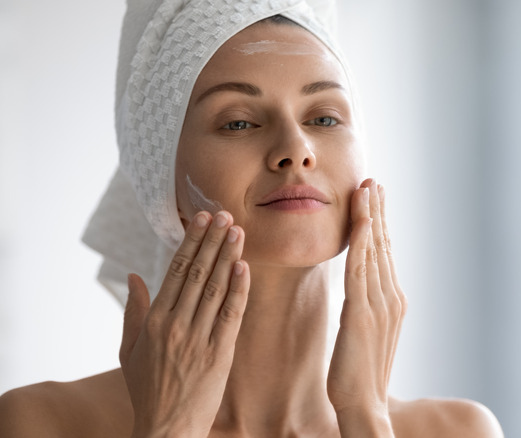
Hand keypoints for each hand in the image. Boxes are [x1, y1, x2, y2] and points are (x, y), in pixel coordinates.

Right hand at [119, 211, 248, 437]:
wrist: (166, 429)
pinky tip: (244, 266)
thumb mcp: (128, 351)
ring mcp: (198, 338)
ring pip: (216, 288)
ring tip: (237, 231)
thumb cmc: (147, 390)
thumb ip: (133, 311)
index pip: (175, 271)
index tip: (202, 219)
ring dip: (228, 256)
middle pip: (198, 273)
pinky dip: (238, 289)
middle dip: (212, 240)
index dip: (191, 242)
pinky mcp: (220, 353)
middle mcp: (176, 325)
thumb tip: (134, 276)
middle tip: (224, 214)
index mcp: (154, 321)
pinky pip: (231, 314)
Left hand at [327, 179, 406, 436]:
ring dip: (370, 216)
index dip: (379, 225)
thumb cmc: (359, 376)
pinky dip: (361, 239)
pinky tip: (359, 218)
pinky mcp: (361, 312)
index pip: (383, 254)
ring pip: (373, 250)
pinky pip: (360, 268)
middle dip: (378, 212)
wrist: (363, 406)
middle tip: (374, 181)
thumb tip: (361, 294)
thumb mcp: (365, 335)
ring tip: (366, 187)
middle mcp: (390, 297)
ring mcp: (379, 304)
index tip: (374, 199)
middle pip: (382, 245)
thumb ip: (366, 310)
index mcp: (391, 302)